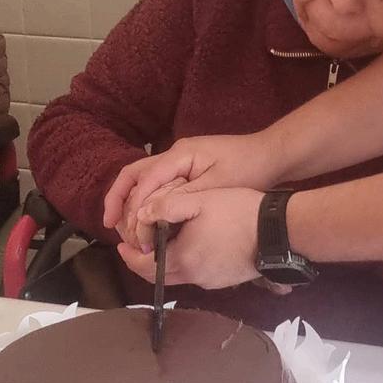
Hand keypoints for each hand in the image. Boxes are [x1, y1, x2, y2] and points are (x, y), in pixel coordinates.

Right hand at [105, 134, 276, 242]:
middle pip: (134, 173)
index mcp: (181, 155)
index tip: (128, 228)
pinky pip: (157, 183)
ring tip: (122, 227)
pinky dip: (145, 200)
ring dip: (129, 200)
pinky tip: (145, 219)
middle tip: (111, 226)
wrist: (272, 156)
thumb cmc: (249, 169)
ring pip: (142, 178)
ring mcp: (179, 160)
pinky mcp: (186, 169)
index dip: (132, 205)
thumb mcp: (218, 186)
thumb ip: (184, 197)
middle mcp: (175, 154)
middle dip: (118, 199)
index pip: (145, 179)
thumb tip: (154, 212)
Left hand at [117, 185, 261, 289]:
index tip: (121, 242)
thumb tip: (142, 214)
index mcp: (184, 259)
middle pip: (157, 277)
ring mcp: (211, 282)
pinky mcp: (225, 281)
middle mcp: (195, 277)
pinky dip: (184, 263)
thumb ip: (165, 206)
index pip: (144, 266)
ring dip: (164, 262)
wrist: (279, 231)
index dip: (128, 254)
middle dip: (143, 261)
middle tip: (136, 245)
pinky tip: (189, 245)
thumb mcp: (199, 199)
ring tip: (161, 241)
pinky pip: (196, 274)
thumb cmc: (240, 213)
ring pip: (177, 276)